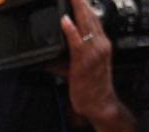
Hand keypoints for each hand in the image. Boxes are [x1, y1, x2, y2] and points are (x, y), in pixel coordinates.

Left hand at [46, 0, 135, 131]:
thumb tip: (47, 62)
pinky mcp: (84, 62)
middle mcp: (100, 45)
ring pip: (86, 24)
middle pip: (90, 16)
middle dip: (81, 1)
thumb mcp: (76, 72)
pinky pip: (77, 42)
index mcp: (101, 44)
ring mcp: (93, 52)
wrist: (100, 105)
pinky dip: (71, 30)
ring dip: (77, 8)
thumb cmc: (91, 89)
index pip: (93, 19)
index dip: (85, 5)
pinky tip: (65, 20)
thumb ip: (62, 64)